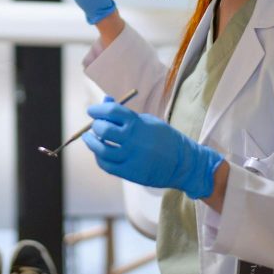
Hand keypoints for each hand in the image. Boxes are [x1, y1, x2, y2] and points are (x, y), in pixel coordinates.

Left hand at [82, 97, 223, 198]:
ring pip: (101, 149)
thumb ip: (125, 114)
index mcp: (138, 124)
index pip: (111, 111)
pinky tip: (99, 152)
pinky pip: (107, 165)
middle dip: (95, 125)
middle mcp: (133, 140)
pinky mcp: (130, 173)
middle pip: (104, 130)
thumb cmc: (164, 138)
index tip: (92, 110)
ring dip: (91, 142)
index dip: (98, 109)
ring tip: (89, 138)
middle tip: (95, 124)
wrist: (183, 163)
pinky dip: (99, 157)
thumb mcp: (147, 120)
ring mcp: (131, 158)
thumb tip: (105, 100)